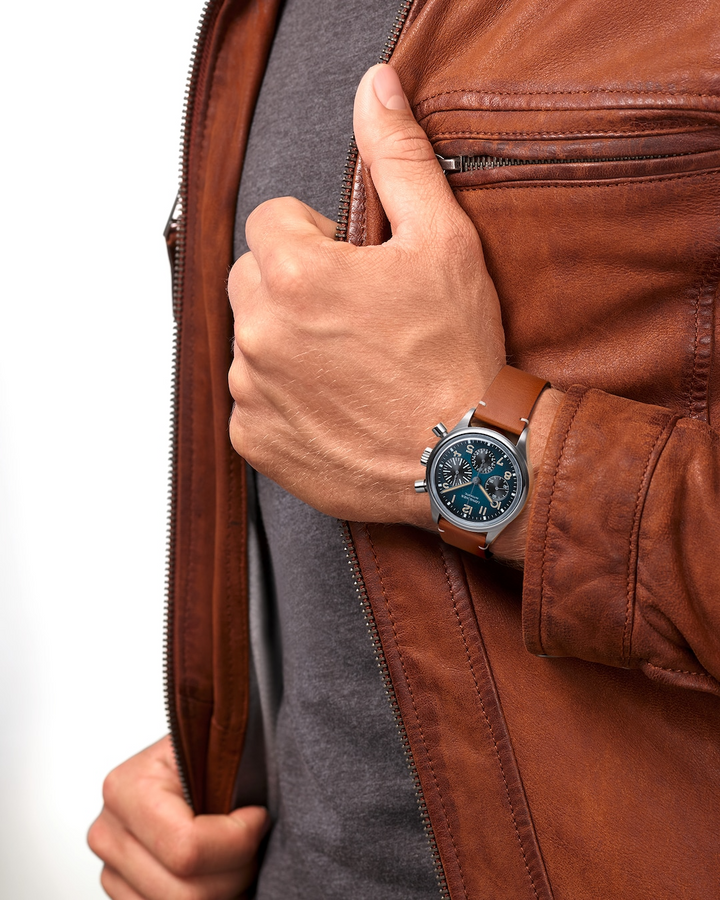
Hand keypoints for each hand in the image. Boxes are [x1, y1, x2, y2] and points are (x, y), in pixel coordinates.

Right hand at [87, 736, 268, 899]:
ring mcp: (110, 869)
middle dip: (236, 873)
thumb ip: (230, 770)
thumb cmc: (206, 751)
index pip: (188, 847)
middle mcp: (108, 832)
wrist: (188, 760)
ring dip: (224, 892)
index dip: (239, 841)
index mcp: (126, 788)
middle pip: (185, 891)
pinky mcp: (121, 892)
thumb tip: (258, 812)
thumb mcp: (217, 744)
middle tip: (255, 845)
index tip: (258, 817)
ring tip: (239, 859)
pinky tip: (219, 874)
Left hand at [228, 63, 506, 529]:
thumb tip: (374, 90)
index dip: (317, 240)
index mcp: (292, 273)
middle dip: (295, 288)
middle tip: (355, 318)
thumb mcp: (442, 240)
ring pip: (252, 341)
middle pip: (254, 281)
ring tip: (351, 366)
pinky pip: (253, 400)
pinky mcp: (256, 440)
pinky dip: (284, 400)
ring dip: (288, 344)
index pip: (272, 222)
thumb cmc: (455, 354)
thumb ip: (398, 157)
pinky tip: (335, 406)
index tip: (353, 269)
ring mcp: (252, 391)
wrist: (462, 458)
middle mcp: (257, 333)